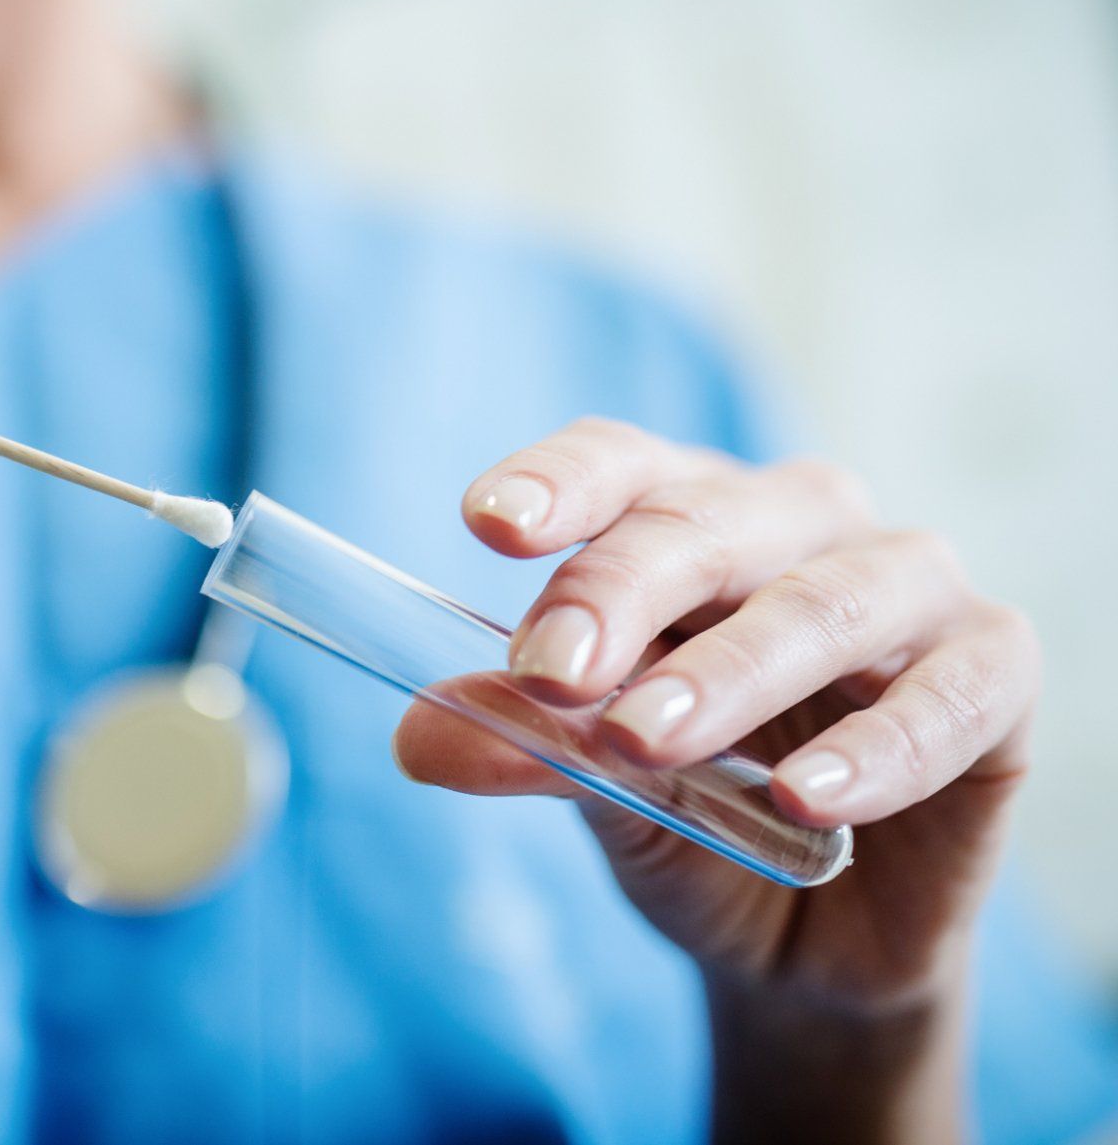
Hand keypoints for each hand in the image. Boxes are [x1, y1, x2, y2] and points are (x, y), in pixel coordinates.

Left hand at [392, 418, 1037, 1136]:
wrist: (805, 944)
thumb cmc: (693, 818)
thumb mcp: (597, 790)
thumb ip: (528, 748)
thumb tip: (417, 736)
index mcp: (687, 522)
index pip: (622, 465)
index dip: (558, 483)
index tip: (487, 523)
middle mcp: (796, 527)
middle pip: (706, 521)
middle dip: (621, 591)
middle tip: (552, 672)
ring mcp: (906, 589)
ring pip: (824, 599)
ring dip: (730, 671)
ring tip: (647, 741)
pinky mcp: (993, 675)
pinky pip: (946, 694)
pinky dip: (874, 748)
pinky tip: (800, 799)